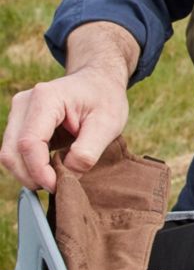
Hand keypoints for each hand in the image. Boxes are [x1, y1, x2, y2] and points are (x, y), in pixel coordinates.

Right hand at [0, 23, 136, 191]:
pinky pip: (16, 151)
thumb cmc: (105, 100)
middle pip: (12, 151)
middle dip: (31, 176)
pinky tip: (51, 171)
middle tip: (58, 188)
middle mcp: (25, 102)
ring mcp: (19, 112)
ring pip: (9, 154)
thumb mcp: (108, 125)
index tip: (58, 187)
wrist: (99, 82)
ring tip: (57, 179)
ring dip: (29, 173)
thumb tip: (67, 177)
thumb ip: (87, 152)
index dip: (39, 171)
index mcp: (46, 98)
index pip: (29, 143)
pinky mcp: (20, 122)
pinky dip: (30, 166)